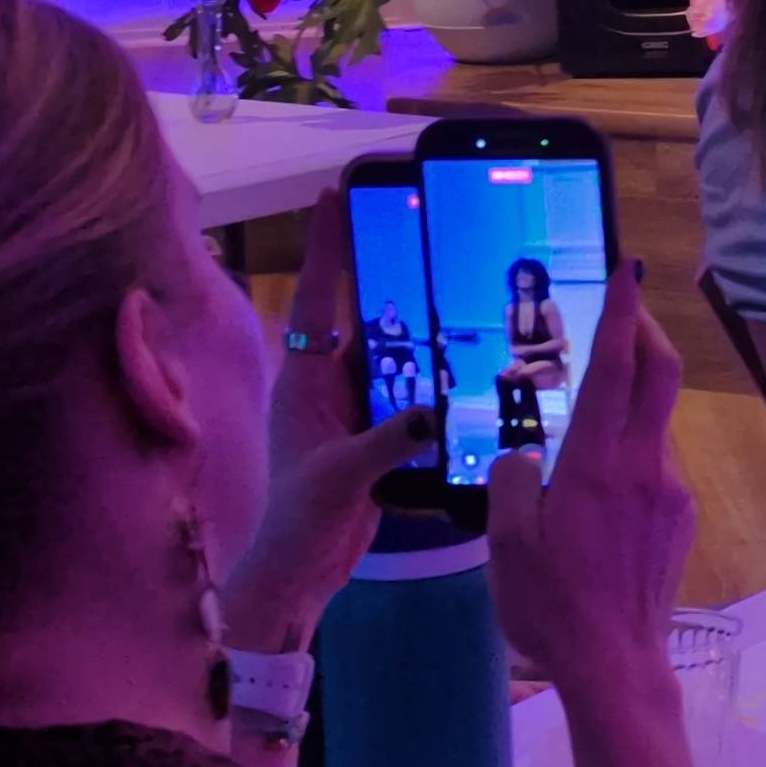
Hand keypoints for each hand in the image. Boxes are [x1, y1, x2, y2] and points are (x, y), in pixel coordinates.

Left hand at [222, 190, 434, 647]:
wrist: (300, 573)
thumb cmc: (301, 523)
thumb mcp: (339, 479)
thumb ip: (385, 444)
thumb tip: (432, 412)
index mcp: (304, 381)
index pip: (318, 298)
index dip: (326, 246)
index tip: (336, 193)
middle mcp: (327, 383)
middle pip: (358, 310)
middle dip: (380, 266)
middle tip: (415, 219)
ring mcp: (353, 407)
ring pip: (388, 348)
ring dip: (414, 319)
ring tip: (454, 276)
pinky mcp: (377, 433)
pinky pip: (407, 388)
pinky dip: (431, 371)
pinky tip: (465, 355)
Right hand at [488, 261, 695, 702]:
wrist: (616, 667)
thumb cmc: (551, 607)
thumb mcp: (504, 543)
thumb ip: (510, 482)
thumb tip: (524, 456)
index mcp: (598, 464)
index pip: (617, 368)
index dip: (623, 313)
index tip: (627, 269)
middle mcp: (645, 467)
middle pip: (661, 376)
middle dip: (646, 332)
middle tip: (625, 309)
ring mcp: (670, 494)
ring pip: (658, 425)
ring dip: (635, 401)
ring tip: (593, 413)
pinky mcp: (680, 522)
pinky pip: (657, 467)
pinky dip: (635, 451)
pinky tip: (603, 484)